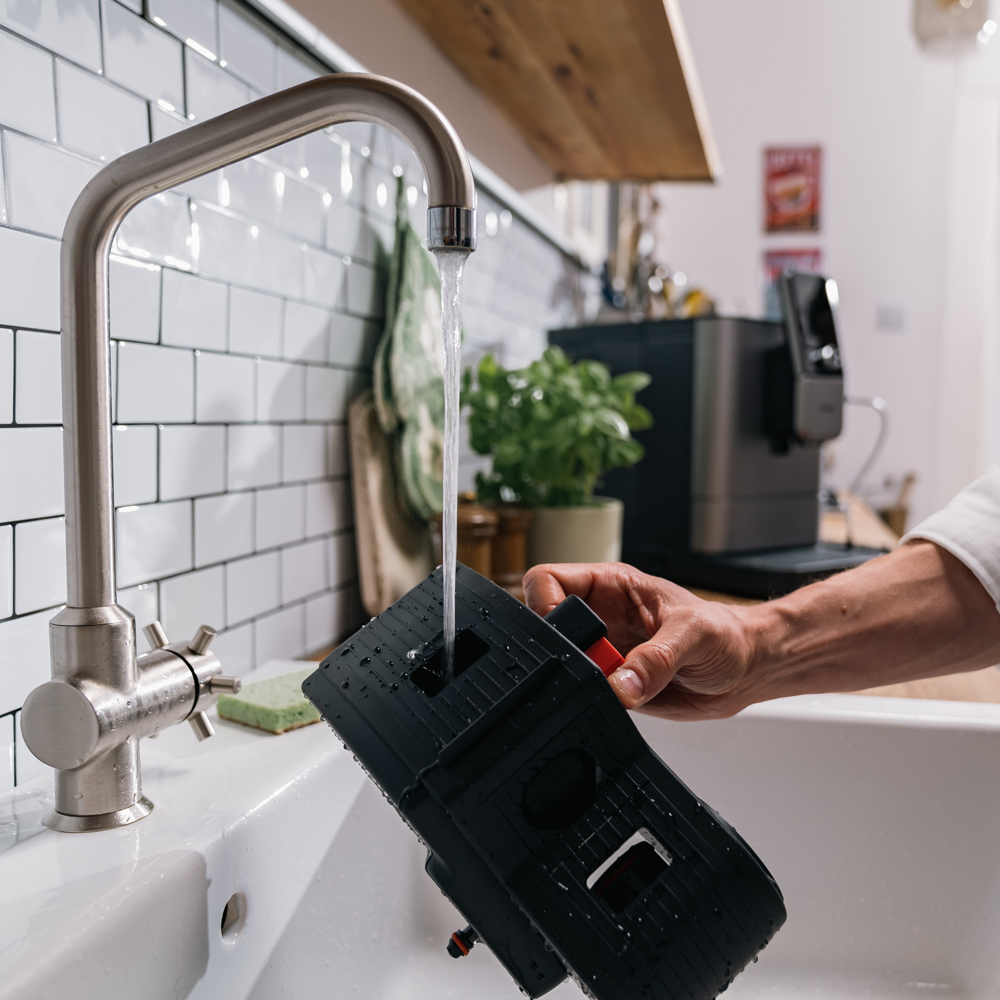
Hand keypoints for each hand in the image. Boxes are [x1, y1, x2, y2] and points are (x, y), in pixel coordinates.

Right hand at [523, 562, 760, 719]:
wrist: (747, 668)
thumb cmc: (726, 633)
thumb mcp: (695, 635)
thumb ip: (656, 658)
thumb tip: (621, 684)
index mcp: (611, 585)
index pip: (549, 580)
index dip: (544, 603)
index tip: (563, 630)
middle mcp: (601, 617)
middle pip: (546, 626)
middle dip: (564, 649)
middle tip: (600, 662)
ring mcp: (604, 653)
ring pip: (564, 665)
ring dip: (585, 679)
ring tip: (625, 681)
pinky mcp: (613, 685)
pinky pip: (586, 694)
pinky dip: (597, 701)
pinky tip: (629, 696)